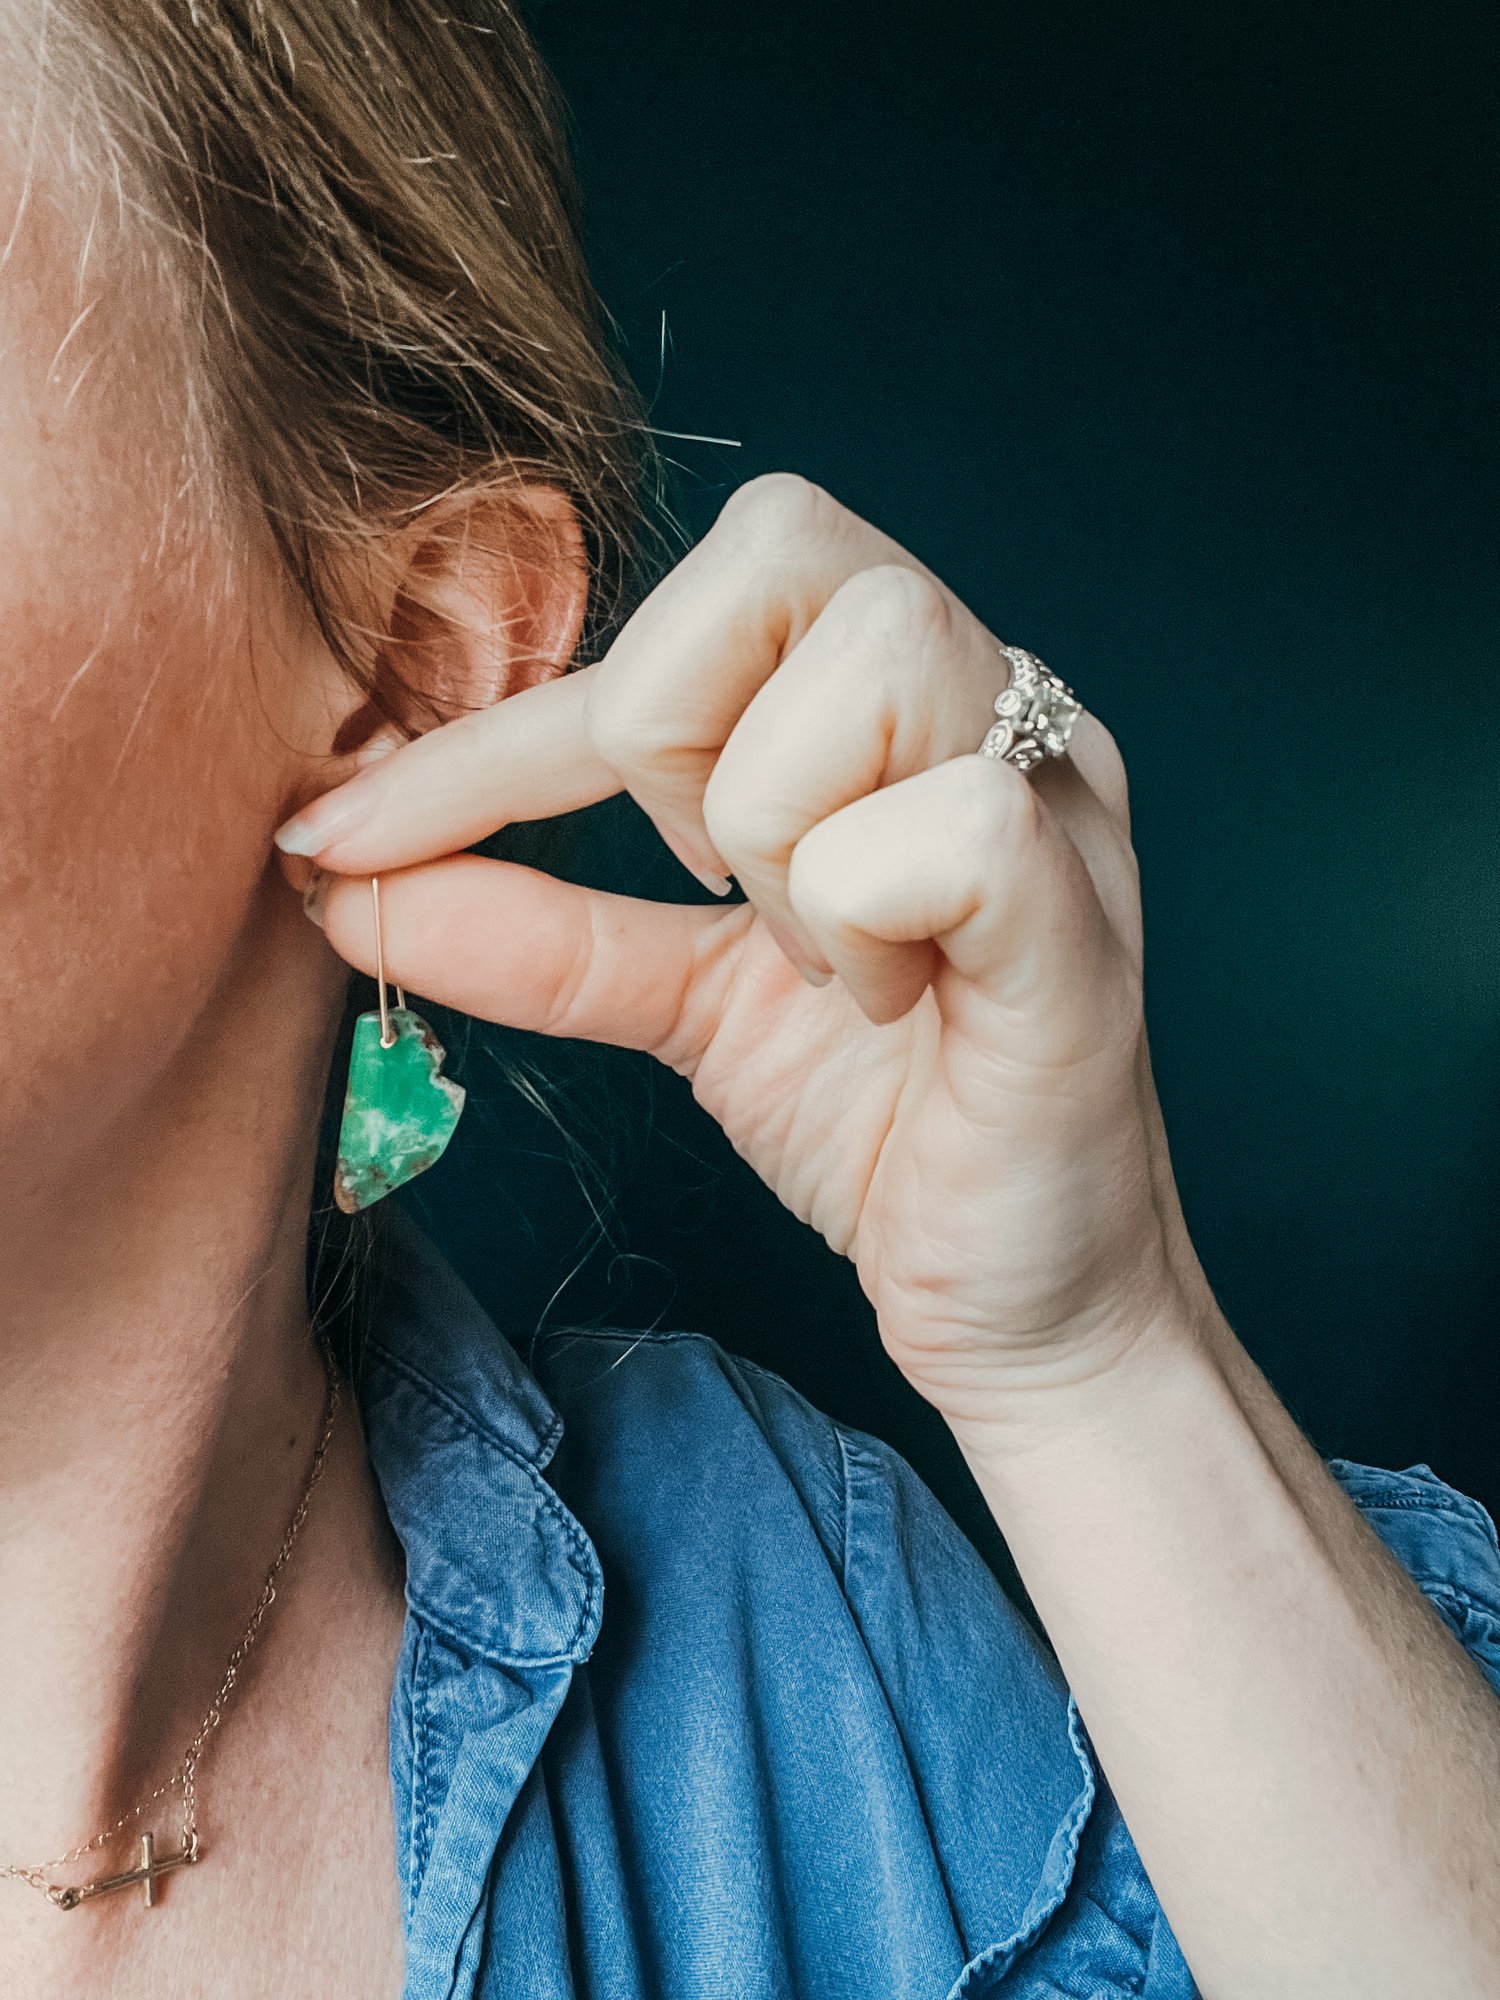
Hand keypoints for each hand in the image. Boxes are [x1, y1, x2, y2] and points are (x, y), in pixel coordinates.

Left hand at [275, 475, 1203, 1427]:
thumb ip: (539, 929)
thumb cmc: (883, 1126)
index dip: (493, 724)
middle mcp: (997, 708)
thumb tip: (350, 885)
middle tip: (699, 877)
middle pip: (789, 541)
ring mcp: (1061, 801)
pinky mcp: (1083, 925)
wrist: (1022, 1303)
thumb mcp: (684, 1002)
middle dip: (670, 724)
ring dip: (773, 826)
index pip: (685, 611)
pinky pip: (953, 825)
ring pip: (873, 656)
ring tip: (814, 955)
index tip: (344, 831)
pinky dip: (858, 913)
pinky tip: (880, 1000)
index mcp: (905, 703)